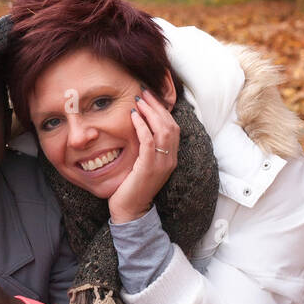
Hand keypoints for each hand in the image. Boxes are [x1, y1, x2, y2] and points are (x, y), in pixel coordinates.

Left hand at [108, 89, 179, 223]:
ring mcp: (161, 164)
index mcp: (170, 158)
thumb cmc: (131, 187)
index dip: (163, 110)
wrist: (130, 210)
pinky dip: (142, 127)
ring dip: (151, 112)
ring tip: (139, 101)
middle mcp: (170, 159)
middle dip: (157, 106)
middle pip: (170, 125)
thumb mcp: (142, 164)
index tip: (150, 97)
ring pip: (163, 131)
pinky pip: (149, 142)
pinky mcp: (148, 168)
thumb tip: (138, 127)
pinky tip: (133, 117)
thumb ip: (145, 148)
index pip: (173, 128)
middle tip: (144, 93)